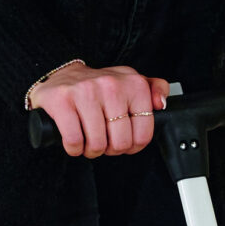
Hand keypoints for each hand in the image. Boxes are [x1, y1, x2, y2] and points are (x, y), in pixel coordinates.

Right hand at [30, 62, 168, 157]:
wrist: (63, 75)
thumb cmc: (99, 87)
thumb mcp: (131, 83)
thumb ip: (155, 89)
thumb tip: (161, 103)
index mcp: (133, 84)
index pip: (143, 134)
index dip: (132, 146)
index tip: (123, 141)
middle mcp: (111, 86)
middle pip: (120, 143)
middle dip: (110, 150)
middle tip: (104, 142)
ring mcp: (86, 92)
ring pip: (97, 144)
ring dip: (91, 150)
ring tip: (89, 141)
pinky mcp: (63, 101)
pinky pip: (74, 141)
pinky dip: (74, 149)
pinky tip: (75, 142)